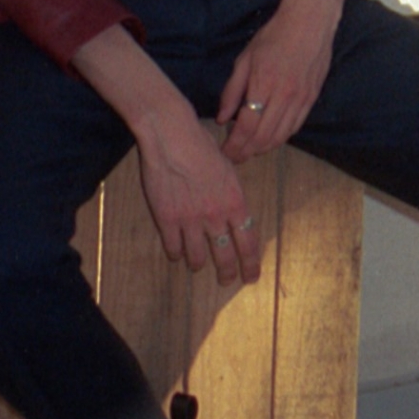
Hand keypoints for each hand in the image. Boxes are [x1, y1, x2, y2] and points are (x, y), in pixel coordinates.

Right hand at [133, 101, 262, 285]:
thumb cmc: (202, 145)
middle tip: (227, 281)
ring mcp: (190, 220)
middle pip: (225, 255)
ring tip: (199, 265)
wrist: (172, 137)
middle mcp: (216, 216)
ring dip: (199, 263)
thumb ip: (230, 194)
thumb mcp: (228, 168)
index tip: (252, 276)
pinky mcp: (167, 220)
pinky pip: (173, 248)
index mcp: (235, 202)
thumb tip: (233, 209)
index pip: (248, 241)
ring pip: (197, 257)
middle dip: (228, 272)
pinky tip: (177, 253)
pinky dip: (176, 254)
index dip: (250, 262)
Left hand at [217, 0, 350, 161]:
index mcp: (264, 83)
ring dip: (263, 148)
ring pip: (281, 136)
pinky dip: (280, 138)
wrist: (310, 22)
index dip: (234, 144)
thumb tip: (222, 118)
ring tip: (249, 150)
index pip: (247, 126)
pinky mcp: (312, 98)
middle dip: (246, 152)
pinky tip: (269, 139)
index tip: (224, 151)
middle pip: (263, 137)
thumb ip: (232, 90)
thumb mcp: (245, 58)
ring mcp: (301, 98)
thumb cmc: (274, 36)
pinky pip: (295, 127)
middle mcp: (284, 95)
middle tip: (234, 157)